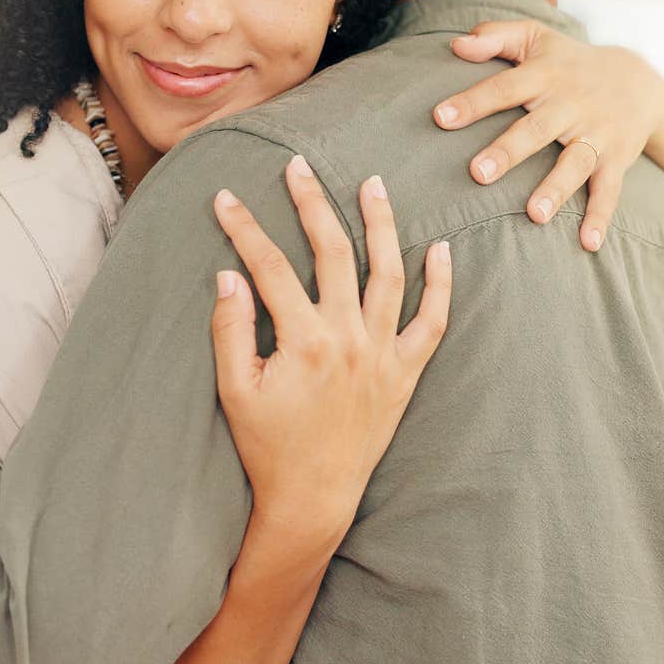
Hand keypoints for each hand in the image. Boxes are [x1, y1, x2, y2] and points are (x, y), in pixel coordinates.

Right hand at [208, 155, 450, 555]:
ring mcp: (383, 354)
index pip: (270, 267)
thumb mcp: (235, 389)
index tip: (224, 198)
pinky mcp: (405, 372)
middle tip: (298, 167)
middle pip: (334, 253)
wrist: (313, 496)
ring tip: (372, 184)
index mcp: (305, 341)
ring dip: (381, 224)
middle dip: (313, 203)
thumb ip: (231, 328)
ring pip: (389, 273)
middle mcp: (350, 339)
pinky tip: (439, 249)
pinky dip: (439, 285)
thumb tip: (229, 273)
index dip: (244, 228)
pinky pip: (432, 322)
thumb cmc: (268, 446)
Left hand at [432, 20, 663, 251]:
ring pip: (575, 163)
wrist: (640, 79)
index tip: (441, 117)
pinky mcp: (616, 159)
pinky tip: (588, 243)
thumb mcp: (535, 38)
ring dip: (556, 189)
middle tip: (477, 174)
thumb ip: (495, 37)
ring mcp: (595, 134)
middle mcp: (570, 105)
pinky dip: (601, 216)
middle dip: (509, 151)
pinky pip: (609, 190)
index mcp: (545, 76)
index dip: (474, 102)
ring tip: (534, 215)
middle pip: (537, 129)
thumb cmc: (568, 61)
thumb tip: (456, 45)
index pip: (505, 88)